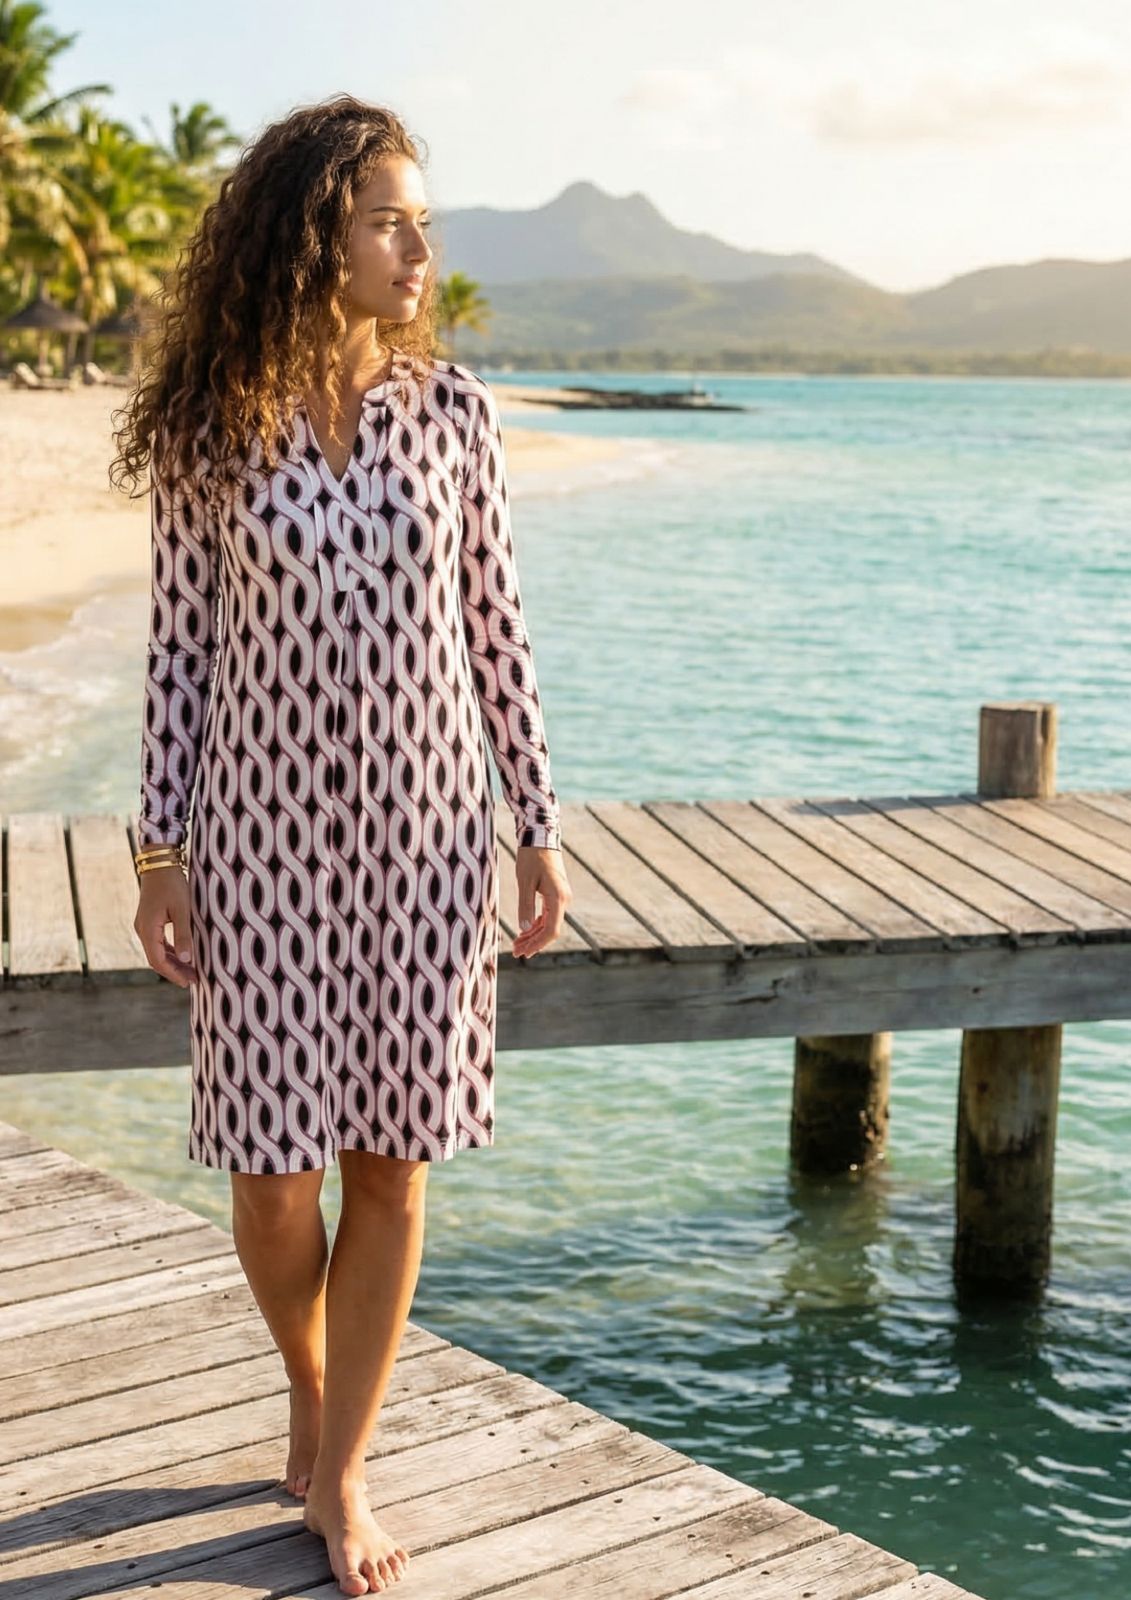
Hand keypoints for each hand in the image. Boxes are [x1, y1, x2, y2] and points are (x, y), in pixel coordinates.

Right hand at [134, 867, 196, 987]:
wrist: (159, 862)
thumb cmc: (172, 883)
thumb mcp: (182, 909)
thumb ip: (184, 934)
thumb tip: (187, 959)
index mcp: (148, 928)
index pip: (158, 960)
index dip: (173, 974)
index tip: (189, 982)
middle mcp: (142, 929)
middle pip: (156, 958)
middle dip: (174, 971)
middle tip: (193, 981)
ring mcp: (144, 925)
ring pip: (157, 951)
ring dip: (173, 962)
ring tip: (191, 971)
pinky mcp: (149, 920)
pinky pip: (158, 942)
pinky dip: (171, 951)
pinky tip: (184, 956)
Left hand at [512, 844, 571, 958]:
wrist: (540, 837)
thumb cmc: (531, 857)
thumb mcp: (524, 882)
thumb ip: (526, 905)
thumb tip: (524, 929)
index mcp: (558, 898)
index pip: (551, 930)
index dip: (537, 944)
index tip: (523, 952)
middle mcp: (564, 900)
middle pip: (550, 930)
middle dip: (533, 943)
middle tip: (516, 952)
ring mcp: (561, 897)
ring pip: (549, 924)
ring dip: (534, 935)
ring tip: (517, 944)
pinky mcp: (556, 894)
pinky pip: (548, 915)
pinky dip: (536, 925)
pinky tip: (525, 931)